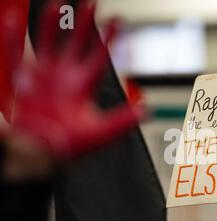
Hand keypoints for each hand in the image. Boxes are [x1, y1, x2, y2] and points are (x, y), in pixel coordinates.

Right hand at [2, 2, 142, 160]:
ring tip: (58, 5)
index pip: (99, 57)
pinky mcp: (24, 82)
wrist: (45, 154)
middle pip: (75, 44)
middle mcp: (65, 77)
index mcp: (84, 86)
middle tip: (92, 4)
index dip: (109, 39)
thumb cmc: (73, 144)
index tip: (119, 21)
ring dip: (51, 25)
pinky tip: (12, 21)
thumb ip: (123, 120)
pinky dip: (12, 39)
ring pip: (48, 44)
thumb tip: (147, 111)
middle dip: (84, 24)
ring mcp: (44, 77)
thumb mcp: (102, 133)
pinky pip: (15, 57)